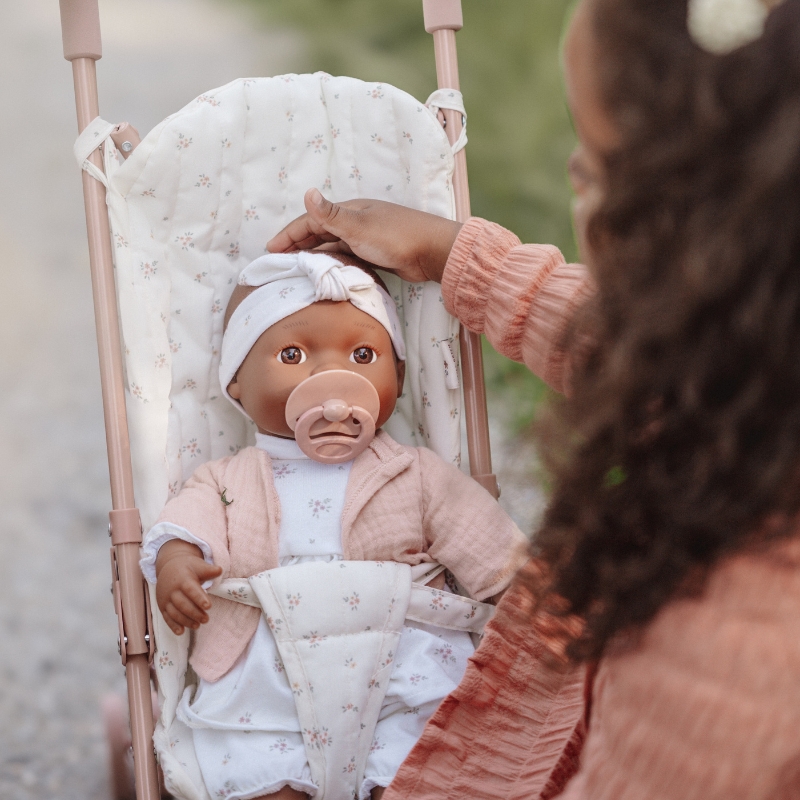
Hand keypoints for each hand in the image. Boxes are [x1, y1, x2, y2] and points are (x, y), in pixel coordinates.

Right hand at [155, 540, 221, 634]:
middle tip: (206, 619)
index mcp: (183, 579)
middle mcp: (172, 590)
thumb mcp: (198, 565)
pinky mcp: (162, 606)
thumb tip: (220, 570)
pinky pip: (166, 617)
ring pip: (175, 612)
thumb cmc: (187, 568)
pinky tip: (181, 632)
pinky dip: (173, 626)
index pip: (191, 590)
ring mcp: (166, 599)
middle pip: (183, 604)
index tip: (209, 606)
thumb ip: (209, 570)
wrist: (168, 567)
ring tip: (197, 625)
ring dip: (186, 621)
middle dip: (195, 613)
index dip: (199, 598)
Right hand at [266, 189, 461, 283]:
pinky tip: (325, 272)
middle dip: (296, 244)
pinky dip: (331, 262)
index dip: (288, 234)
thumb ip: (332, 214)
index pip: (310, 221)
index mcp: (348, 211)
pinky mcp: (374, 254)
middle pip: (318, 233)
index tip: (270, 249)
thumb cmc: (396, 237)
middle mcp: (354, 222)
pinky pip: (345, 256)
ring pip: (331, 246)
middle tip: (277, 260)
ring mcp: (364, 238)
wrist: (432, 252)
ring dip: (312, 255)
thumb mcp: (359, 226)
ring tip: (295, 269)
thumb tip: (308, 192)